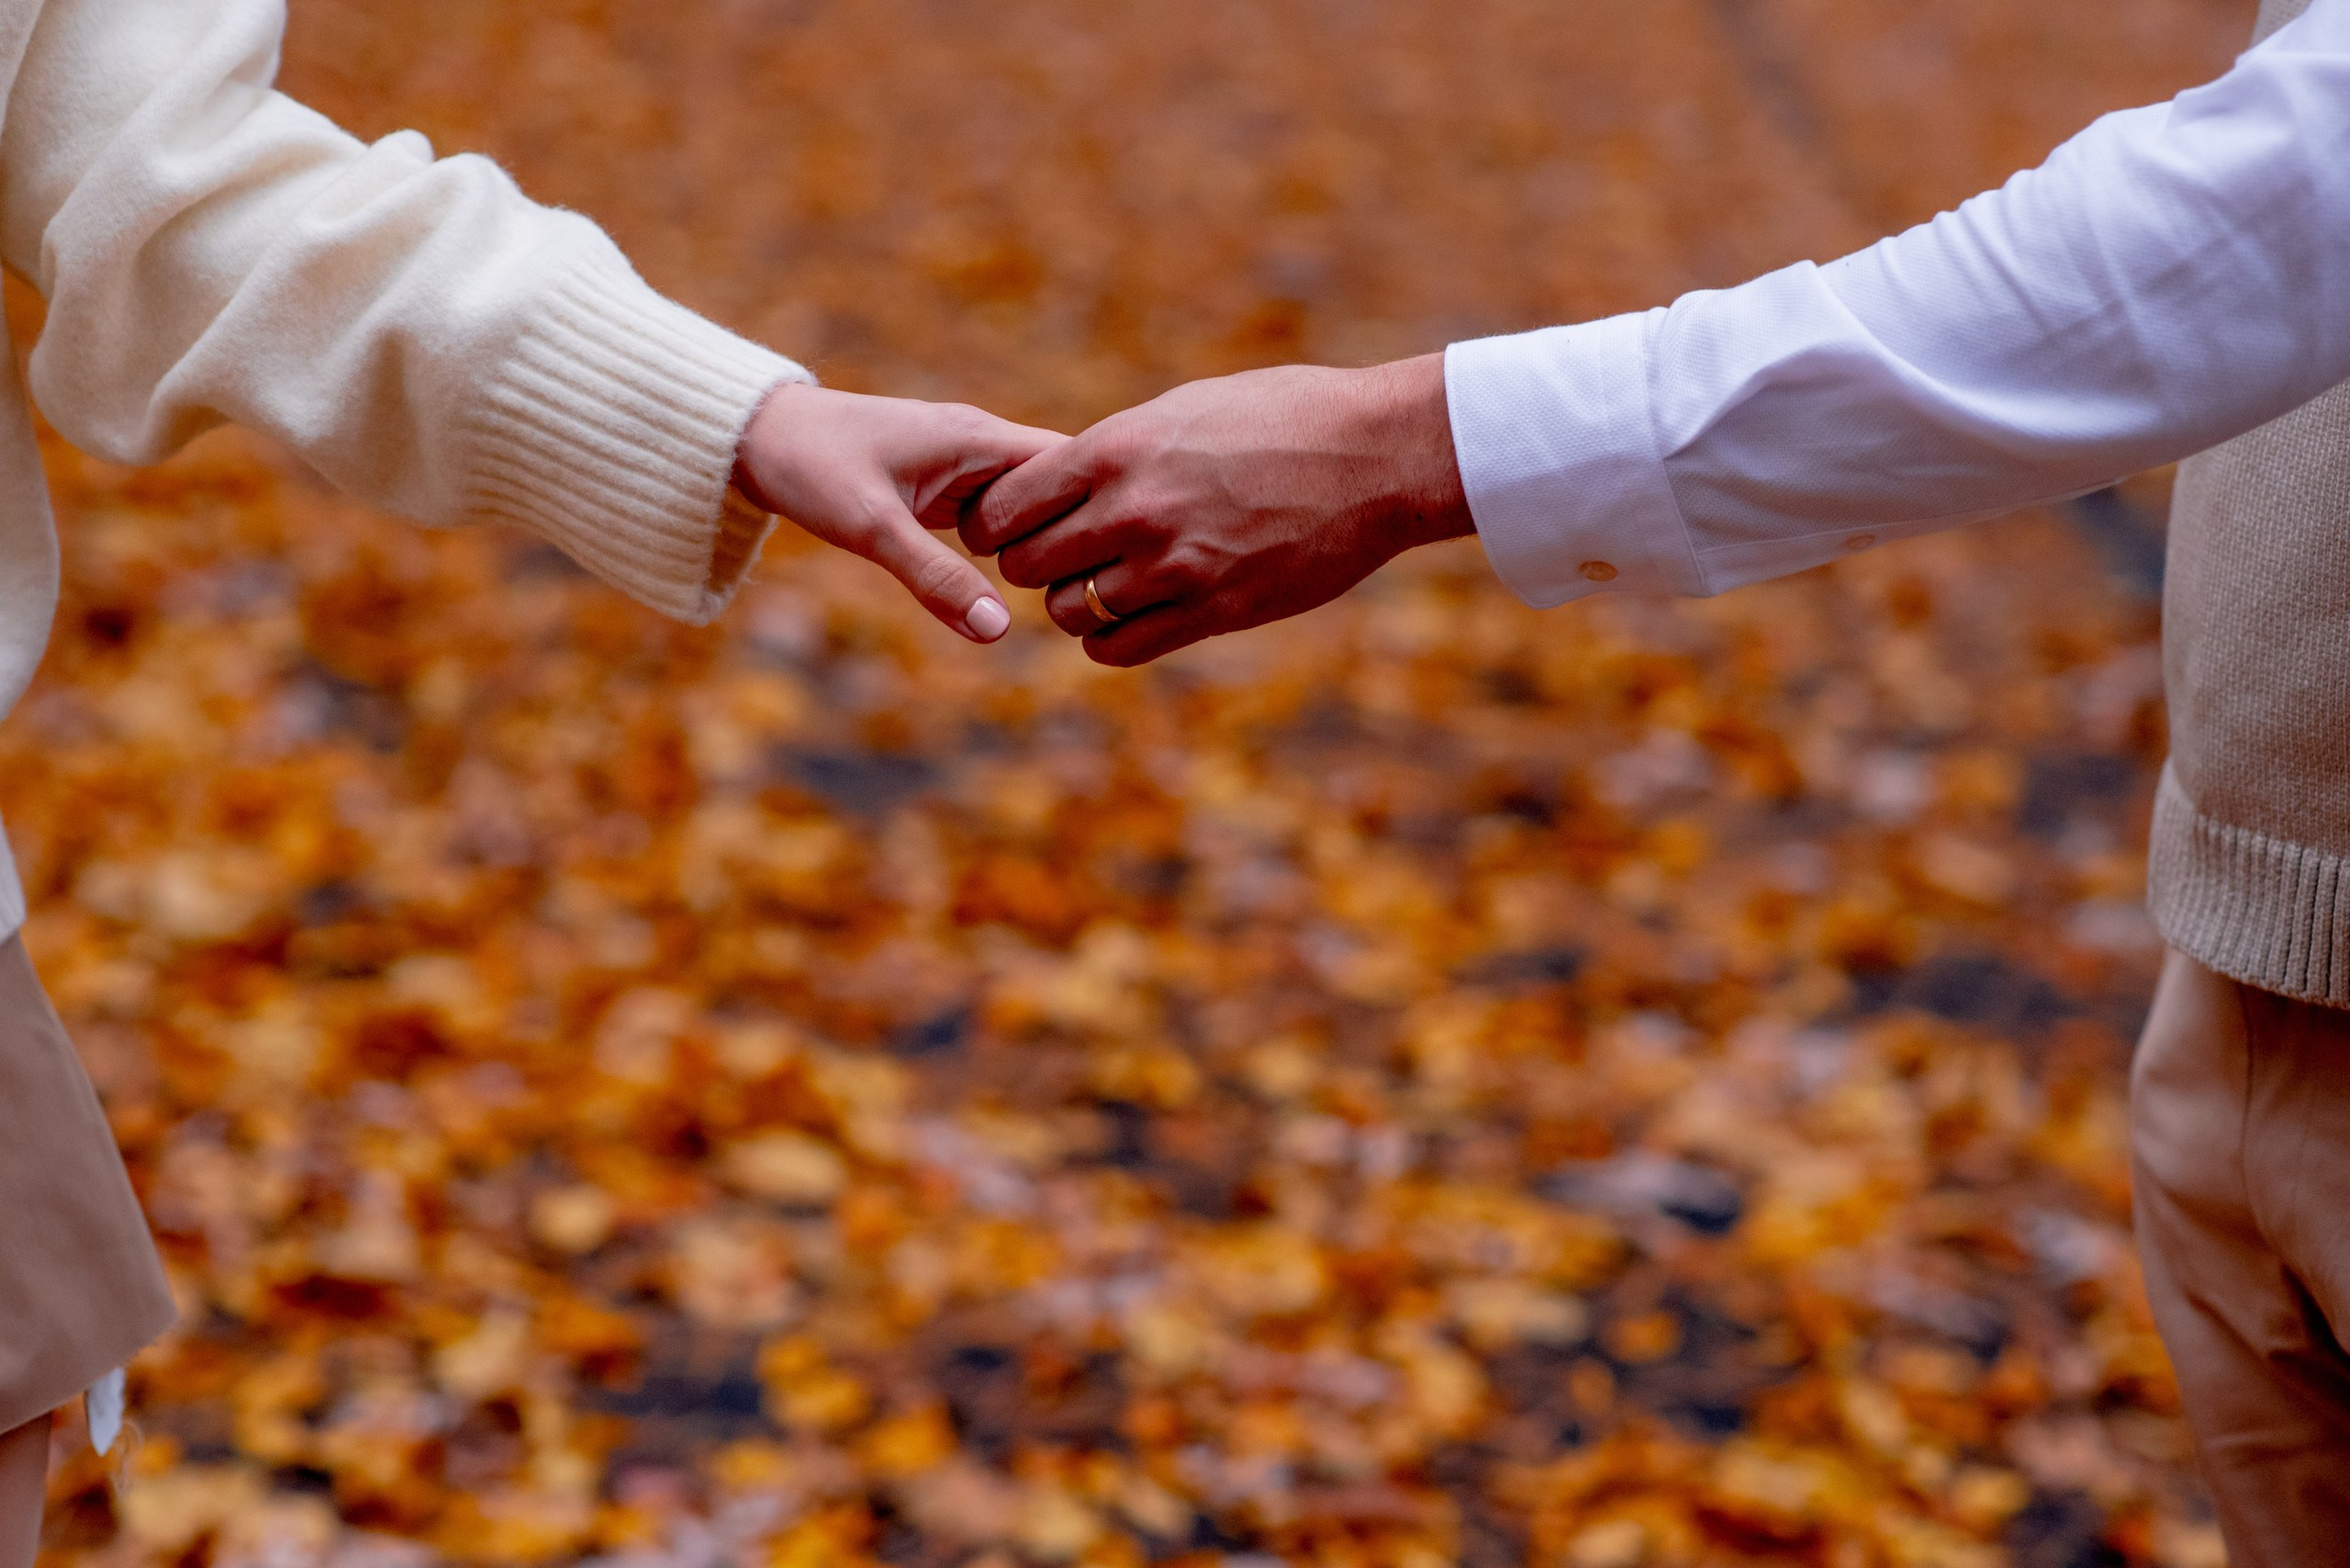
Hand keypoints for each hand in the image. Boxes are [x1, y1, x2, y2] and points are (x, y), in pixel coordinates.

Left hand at [734, 382, 1063, 641]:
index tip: (1104, 561)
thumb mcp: (871, 529)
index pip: (1071, 463)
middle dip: (1074, 533)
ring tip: (1064, 592)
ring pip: (1031, 506)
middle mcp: (981, 444)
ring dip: (1044, 543)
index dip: (1094, 508)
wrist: (752, 438)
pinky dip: (1013, 545)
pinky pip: (999, 516)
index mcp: (978, 437)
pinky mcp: (943, 487)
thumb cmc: (809, 467)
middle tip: (1087, 590)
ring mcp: (964, 466)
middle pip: (1060, 487)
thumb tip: (997, 629)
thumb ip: (935, 578)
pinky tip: (1023, 582)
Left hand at [959, 355, 1471, 664]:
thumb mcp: (1186, 410)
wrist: (1375, 456)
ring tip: (1105, 582)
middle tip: (1061, 556)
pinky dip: (1109, 638)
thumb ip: (1117, 449)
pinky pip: (1118, 648)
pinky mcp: (1212, 610)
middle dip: (1033, 564)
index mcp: (1117, 449)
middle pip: (1025, 565)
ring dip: (1076, 603)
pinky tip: (1130, 616)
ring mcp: (1172, 566)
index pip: (1004, 506)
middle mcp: (1133, 510)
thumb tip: (1063, 476)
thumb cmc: (1285, 417)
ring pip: (1068, 612)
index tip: (1016, 524)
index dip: (996, 523)